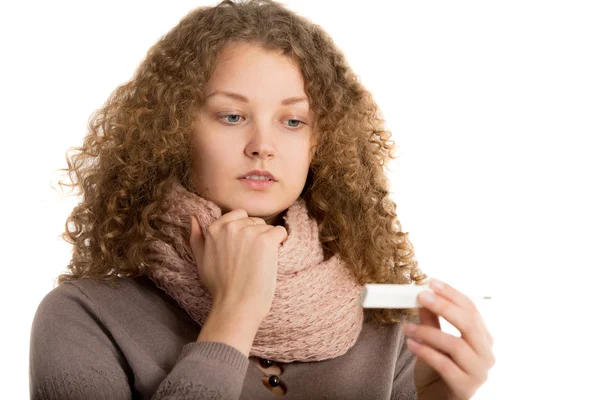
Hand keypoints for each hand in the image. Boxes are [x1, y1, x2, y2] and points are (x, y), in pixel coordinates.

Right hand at [188, 209, 287, 321]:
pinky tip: (272, 258)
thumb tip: (193, 217)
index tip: (243, 249)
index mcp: (214, 228)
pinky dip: (280, 242)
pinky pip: (280, 232)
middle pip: (254, 220)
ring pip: (267, 227)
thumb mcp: (200, 260)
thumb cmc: (219, 286)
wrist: (236, 305)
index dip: (244, 230)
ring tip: (259, 262)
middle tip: (250, 259)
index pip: (238, 214)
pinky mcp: (266, 240)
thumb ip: (196, 237)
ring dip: (267, 241)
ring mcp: (249, 232)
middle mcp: (231, 227)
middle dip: (256, 235)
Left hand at [403, 279, 494, 399]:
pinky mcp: (465, 388)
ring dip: (428, 332)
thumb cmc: (438, 371)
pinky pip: (445, 365)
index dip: (451, 294)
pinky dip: (426, 352)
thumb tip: (423, 295)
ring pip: (456, 345)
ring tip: (407, 328)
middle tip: (422, 297)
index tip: (432, 282)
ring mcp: (479, 373)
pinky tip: (411, 345)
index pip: (471, 310)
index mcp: (482, 338)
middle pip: (469, 324)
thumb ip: (432, 321)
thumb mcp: (433, 342)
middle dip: (444, 307)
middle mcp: (486, 354)